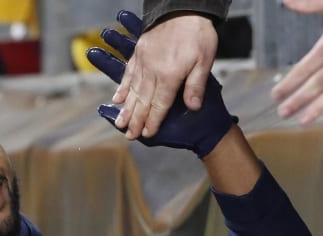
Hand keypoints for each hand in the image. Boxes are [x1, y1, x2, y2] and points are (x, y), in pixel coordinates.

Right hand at [86, 12, 236, 158]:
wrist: (183, 7)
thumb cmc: (198, 34)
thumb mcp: (205, 60)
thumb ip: (196, 85)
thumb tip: (193, 107)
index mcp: (170, 76)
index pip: (160, 105)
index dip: (153, 121)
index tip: (146, 134)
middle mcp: (153, 72)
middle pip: (143, 101)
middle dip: (136, 120)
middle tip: (129, 135)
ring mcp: (143, 62)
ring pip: (133, 91)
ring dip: (126, 109)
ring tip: (120, 123)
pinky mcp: (139, 53)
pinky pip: (128, 74)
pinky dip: (122, 88)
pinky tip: (117, 99)